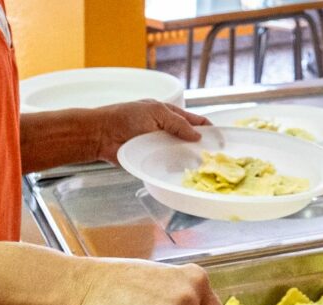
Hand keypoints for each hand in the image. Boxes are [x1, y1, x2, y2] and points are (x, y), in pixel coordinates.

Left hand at [92, 99, 210, 163]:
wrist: (101, 135)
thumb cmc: (126, 118)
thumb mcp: (155, 113)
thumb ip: (177, 124)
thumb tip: (197, 136)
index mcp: (168, 114)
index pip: (194, 121)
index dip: (208, 129)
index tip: (221, 139)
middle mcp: (166, 130)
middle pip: (189, 140)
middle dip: (200, 147)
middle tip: (214, 157)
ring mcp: (158, 146)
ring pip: (179, 154)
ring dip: (188, 159)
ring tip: (201, 167)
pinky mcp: (150, 160)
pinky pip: (165, 165)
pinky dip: (173, 168)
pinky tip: (182, 173)